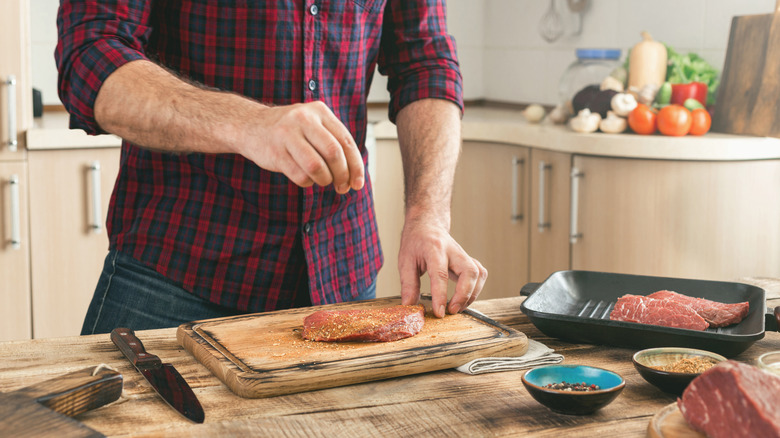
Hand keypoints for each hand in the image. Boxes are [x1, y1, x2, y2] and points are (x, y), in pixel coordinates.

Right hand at [239, 101, 364, 193]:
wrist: (249, 125)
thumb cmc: (289, 131)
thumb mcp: (313, 125)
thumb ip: (333, 142)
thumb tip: (355, 175)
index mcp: (319, 111)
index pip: (346, 141)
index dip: (356, 165)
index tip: (358, 183)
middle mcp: (304, 118)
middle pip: (334, 153)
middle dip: (342, 175)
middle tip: (342, 187)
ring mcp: (287, 134)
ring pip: (317, 167)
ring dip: (324, 180)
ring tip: (322, 180)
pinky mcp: (275, 152)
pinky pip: (300, 176)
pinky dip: (307, 182)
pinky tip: (305, 177)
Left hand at [398, 217, 487, 317]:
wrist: (427, 225)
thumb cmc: (415, 242)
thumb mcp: (405, 261)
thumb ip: (408, 284)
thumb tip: (409, 305)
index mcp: (433, 249)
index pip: (440, 274)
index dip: (441, 295)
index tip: (439, 312)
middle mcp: (452, 250)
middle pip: (469, 272)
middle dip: (464, 295)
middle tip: (452, 310)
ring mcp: (463, 254)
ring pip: (478, 273)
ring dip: (472, 294)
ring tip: (458, 307)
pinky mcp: (469, 259)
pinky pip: (480, 274)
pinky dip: (476, 289)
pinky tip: (464, 297)